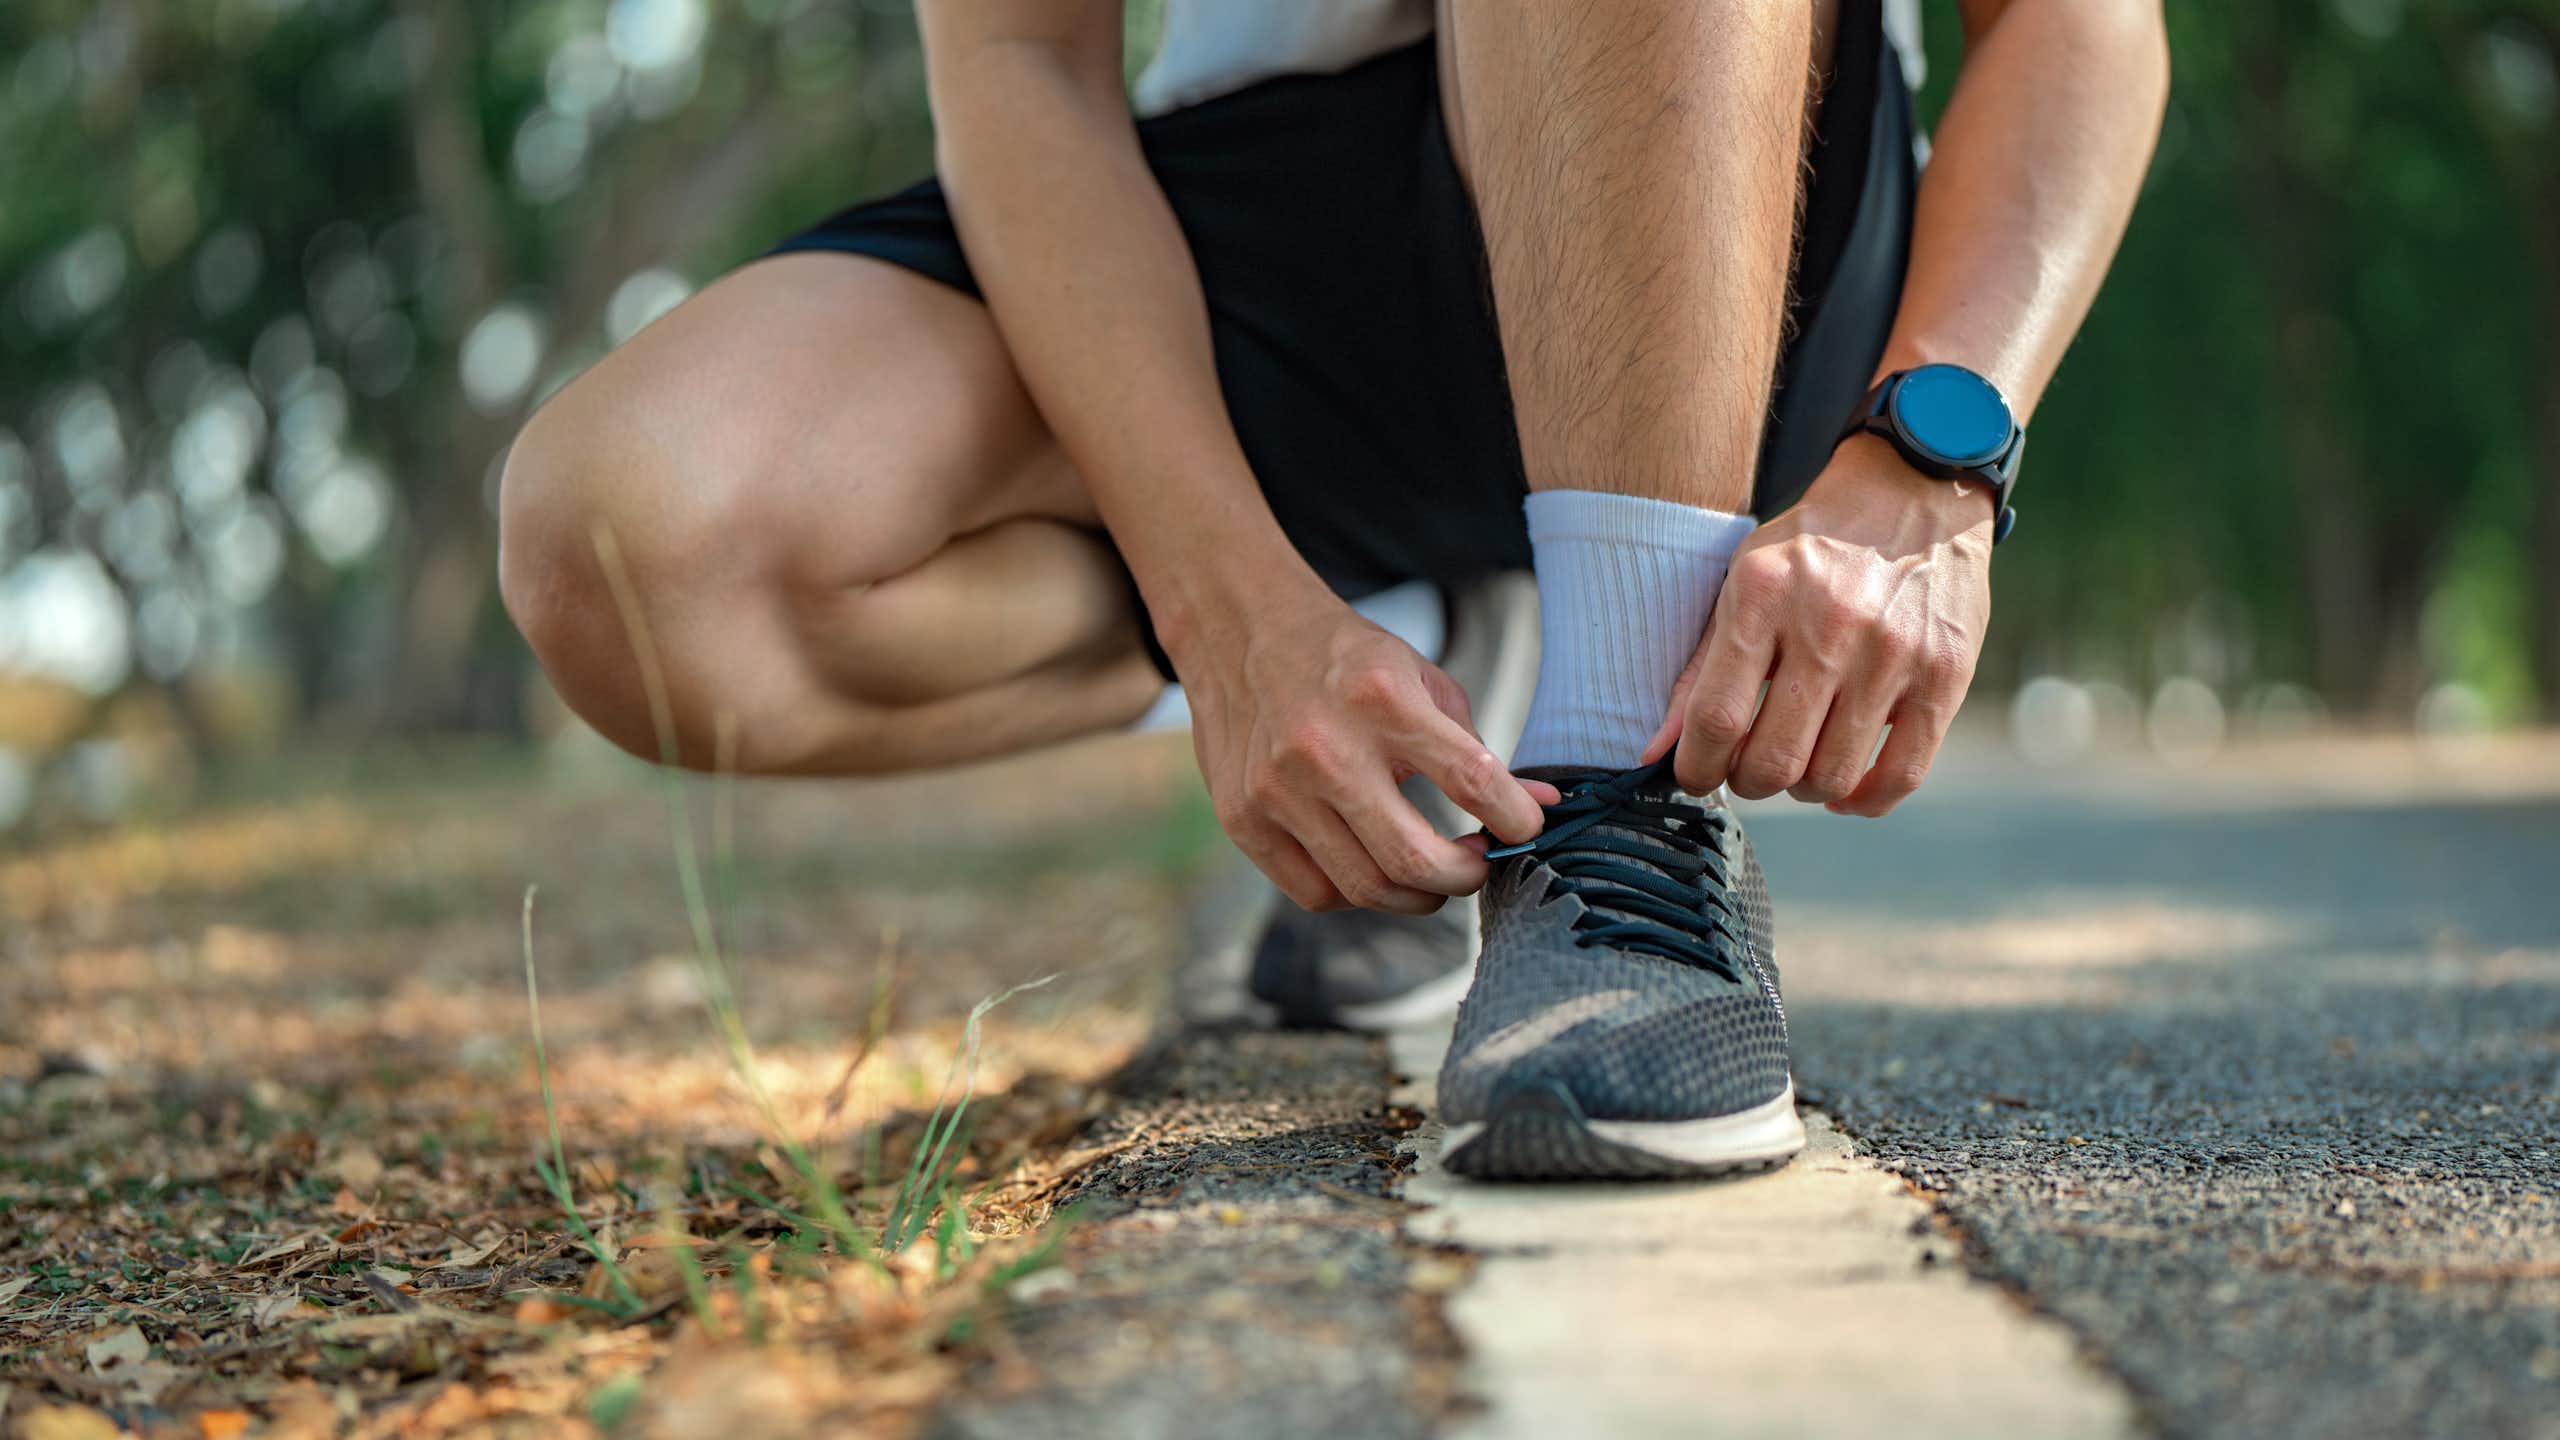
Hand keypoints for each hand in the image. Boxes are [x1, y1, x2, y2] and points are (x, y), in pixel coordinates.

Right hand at [1170, 583, 1556, 912]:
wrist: (1242, 632)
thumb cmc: (1346, 661)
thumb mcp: (1421, 680)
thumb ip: (1479, 748)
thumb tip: (1544, 809)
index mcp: (1381, 699)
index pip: (1471, 780)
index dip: (1516, 819)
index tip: (1527, 829)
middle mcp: (1323, 749)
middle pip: (1414, 860)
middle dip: (1466, 876)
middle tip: (1476, 865)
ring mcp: (1275, 791)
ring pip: (1366, 889)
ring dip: (1418, 895)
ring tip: (1432, 875)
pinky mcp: (1243, 820)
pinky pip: (1316, 893)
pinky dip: (1358, 894)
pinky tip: (1372, 866)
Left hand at [1644, 434, 1992, 815]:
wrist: (1912, 495)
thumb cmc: (1812, 550)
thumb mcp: (1742, 584)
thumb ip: (1700, 670)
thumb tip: (1655, 754)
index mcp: (1764, 595)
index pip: (1716, 718)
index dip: (1697, 768)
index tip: (1696, 775)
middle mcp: (1830, 625)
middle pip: (1774, 758)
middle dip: (1750, 782)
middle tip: (1749, 770)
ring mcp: (1893, 653)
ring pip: (1832, 774)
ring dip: (1802, 790)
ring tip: (1798, 765)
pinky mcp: (1945, 675)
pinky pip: (1902, 774)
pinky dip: (1864, 801)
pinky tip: (1844, 790)